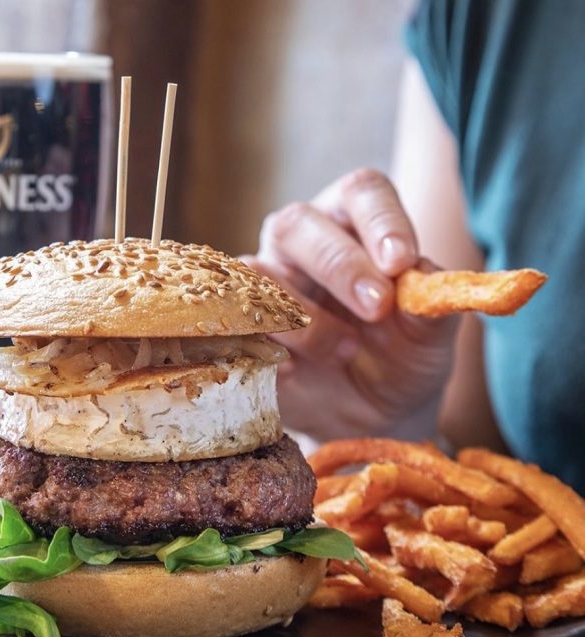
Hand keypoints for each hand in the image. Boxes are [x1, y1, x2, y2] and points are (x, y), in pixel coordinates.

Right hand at [247, 169, 457, 442]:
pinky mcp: (241, 325)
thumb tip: (424, 277)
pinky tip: (298, 370)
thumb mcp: (428, 335)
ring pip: (261, 274)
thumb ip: (430, 302)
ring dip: (308, 318)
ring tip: (348, 351)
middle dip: (339, 265)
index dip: (380, 220)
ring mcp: (263, 282)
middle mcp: (301, 242)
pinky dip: (271, 346)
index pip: (361, 193)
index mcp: (353, 223)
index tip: (401, 262)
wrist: (371, 413)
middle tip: (376, 306)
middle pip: (298, 223)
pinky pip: (236, 323)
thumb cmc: (401, 357)